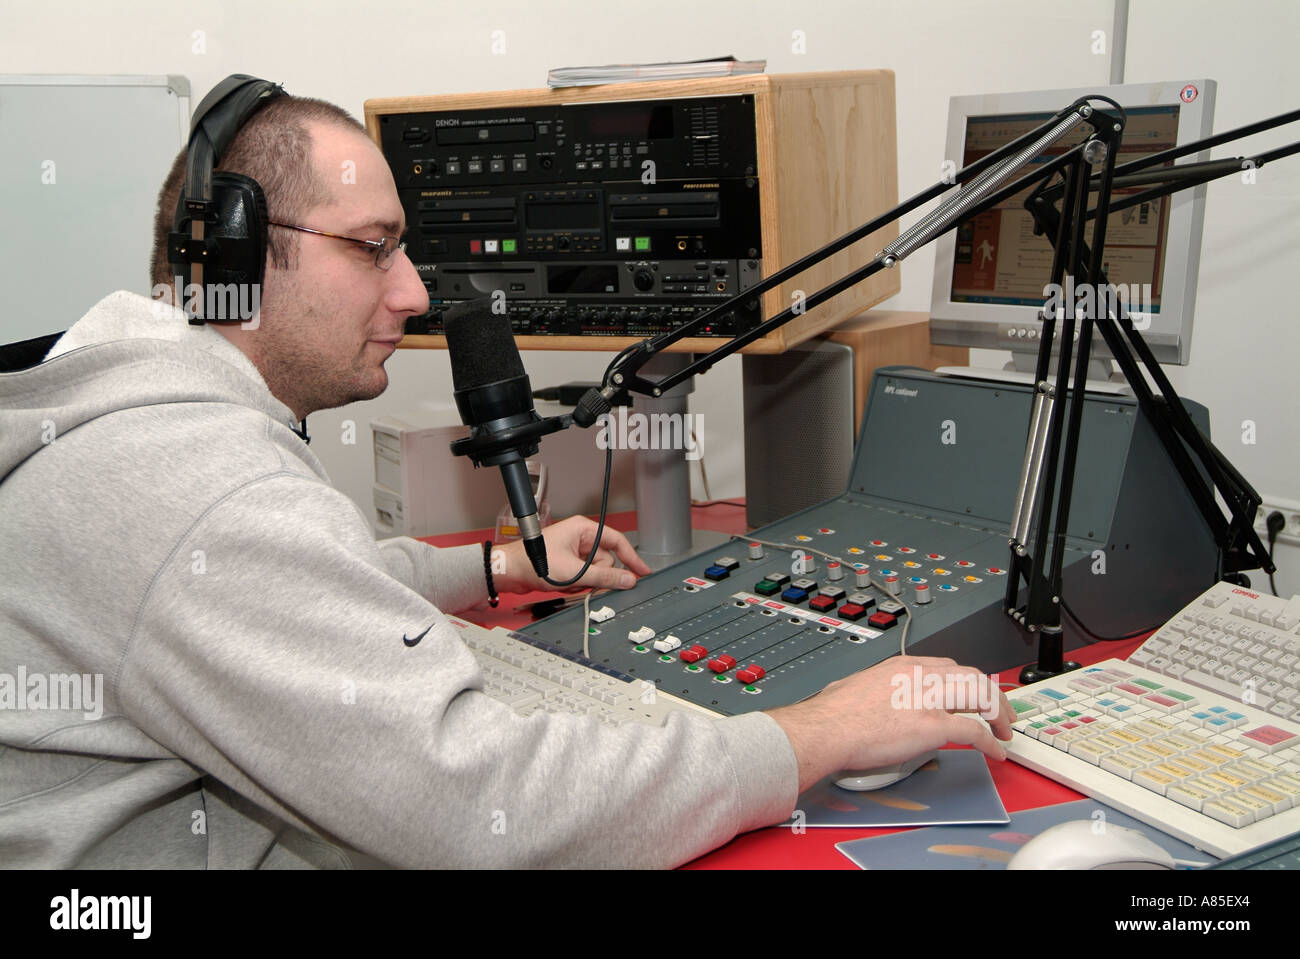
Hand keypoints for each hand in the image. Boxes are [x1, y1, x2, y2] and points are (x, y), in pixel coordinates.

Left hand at [494, 516, 651, 593]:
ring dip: (584, 582)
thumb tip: (626, 580)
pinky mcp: (569, 564)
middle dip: (596, 576)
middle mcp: (581, 538)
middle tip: (583, 581)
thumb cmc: (534, 562)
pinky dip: (576, 584)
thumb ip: (603, 578)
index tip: (643, 571)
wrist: (511, 572)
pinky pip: (584, 577)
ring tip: (566, 581)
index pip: (617, 541)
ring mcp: (575, 552)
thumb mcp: (574, 572)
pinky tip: (563, 584)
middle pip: (606, 561)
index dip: (632, 557)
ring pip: (595, 572)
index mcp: (583, 529)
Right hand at [766, 655, 1013, 793]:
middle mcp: (921, 676)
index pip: (950, 667)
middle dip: (993, 696)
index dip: (969, 682)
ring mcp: (929, 699)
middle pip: (973, 677)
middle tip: (1001, 713)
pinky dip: (991, 742)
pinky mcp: (933, 725)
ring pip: (981, 697)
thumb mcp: (857, 686)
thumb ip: (875, 690)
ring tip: (1005, 731)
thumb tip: (874, 701)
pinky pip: (975, 731)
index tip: (974, 695)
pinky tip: (996, 751)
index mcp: (903, 666)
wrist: (827, 728)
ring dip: (1000, 715)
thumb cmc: (833, 714)